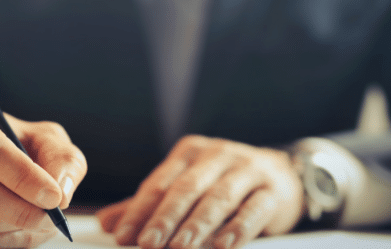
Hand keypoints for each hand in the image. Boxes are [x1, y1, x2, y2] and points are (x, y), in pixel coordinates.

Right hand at [0, 97, 86, 247]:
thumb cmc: (12, 143)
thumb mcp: (42, 136)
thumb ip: (61, 157)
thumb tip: (62, 191)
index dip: (23, 176)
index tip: (54, 196)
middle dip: (20, 209)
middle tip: (51, 217)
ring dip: (15, 227)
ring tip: (41, 220)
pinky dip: (2, 240)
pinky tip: (18, 227)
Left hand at [96, 135, 303, 248]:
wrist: (283, 173)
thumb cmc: (224, 182)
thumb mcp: (187, 186)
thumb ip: (149, 204)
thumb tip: (107, 222)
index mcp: (190, 152)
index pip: (159, 183)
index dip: (139, 211)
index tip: (123, 236)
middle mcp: (217, 155)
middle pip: (186, 188)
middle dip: (165, 218)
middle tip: (147, 244)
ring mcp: (247, 169)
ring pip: (218, 198)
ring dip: (197, 224)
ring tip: (180, 247)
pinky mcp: (271, 190)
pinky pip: (253, 209)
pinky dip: (237, 228)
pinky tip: (223, 245)